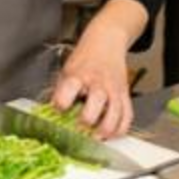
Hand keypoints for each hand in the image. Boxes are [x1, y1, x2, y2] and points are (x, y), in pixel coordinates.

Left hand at [51, 21, 133, 139]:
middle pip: (97, 102)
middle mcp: (98, 82)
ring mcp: (114, 89)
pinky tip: (110, 134)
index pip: (69, 88)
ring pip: (115, 114)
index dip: (62, 102)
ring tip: (95, 136)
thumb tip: (51, 115)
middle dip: (87, 120)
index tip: (58, 110)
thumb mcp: (67, 70)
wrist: (107, 42)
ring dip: (105, 130)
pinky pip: (127, 117)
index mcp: (79, 74)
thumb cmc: (85, 58)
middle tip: (79, 129)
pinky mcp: (125, 95)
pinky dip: (120, 130)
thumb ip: (61, 92)